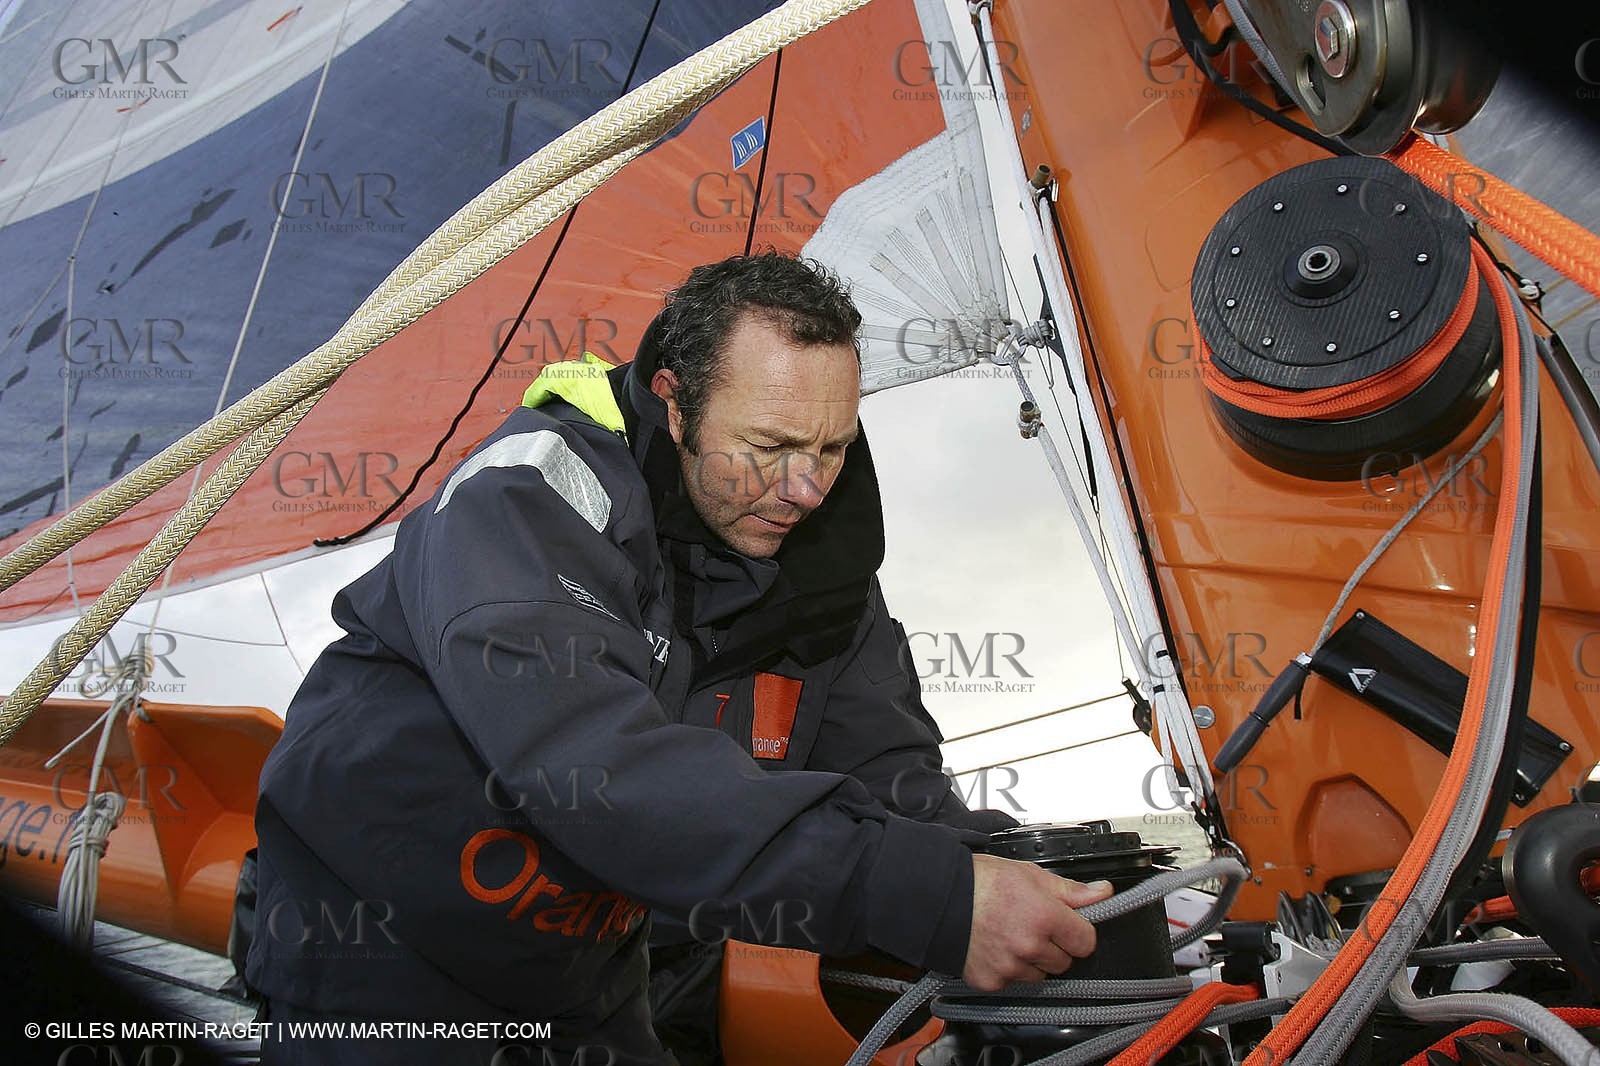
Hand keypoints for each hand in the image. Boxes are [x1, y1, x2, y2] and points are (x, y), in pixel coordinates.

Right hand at [962, 854, 1112, 990]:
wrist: (938, 896)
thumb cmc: (980, 881)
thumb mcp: (1030, 874)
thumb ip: (1070, 890)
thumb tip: (1102, 892)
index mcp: (1045, 917)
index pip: (1086, 942)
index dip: (1078, 932)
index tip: (1069, 926)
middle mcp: (1030, 946)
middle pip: (1063, 962)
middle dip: (1054, 947)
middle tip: (1033, 927)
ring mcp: (1010, 967)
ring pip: (1038, 975)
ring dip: (1031, 961)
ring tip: (1010, 936)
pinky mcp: (991, 981)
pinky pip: (1011, 983)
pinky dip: (1006, 970)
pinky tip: (994, 948)